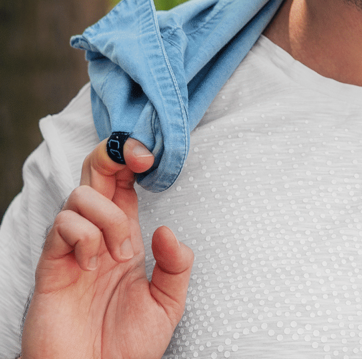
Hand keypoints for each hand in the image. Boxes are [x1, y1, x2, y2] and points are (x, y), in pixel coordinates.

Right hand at [21, 138, 193, 358]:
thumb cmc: (127, 347)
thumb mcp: (168, 303)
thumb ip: (176, 265)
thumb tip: (167, 229)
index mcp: (124, 235)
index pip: (122, 181)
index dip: (133, 158)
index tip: (152, 157)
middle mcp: (97, 235)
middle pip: (95, 173)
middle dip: (114, 155)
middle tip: (139, 163)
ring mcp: (71, 249)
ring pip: (81, 195)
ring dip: (109, 217)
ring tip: (119, 255)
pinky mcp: (51, 267)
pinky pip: (62, 227)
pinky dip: (85, 237)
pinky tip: (93, 265)